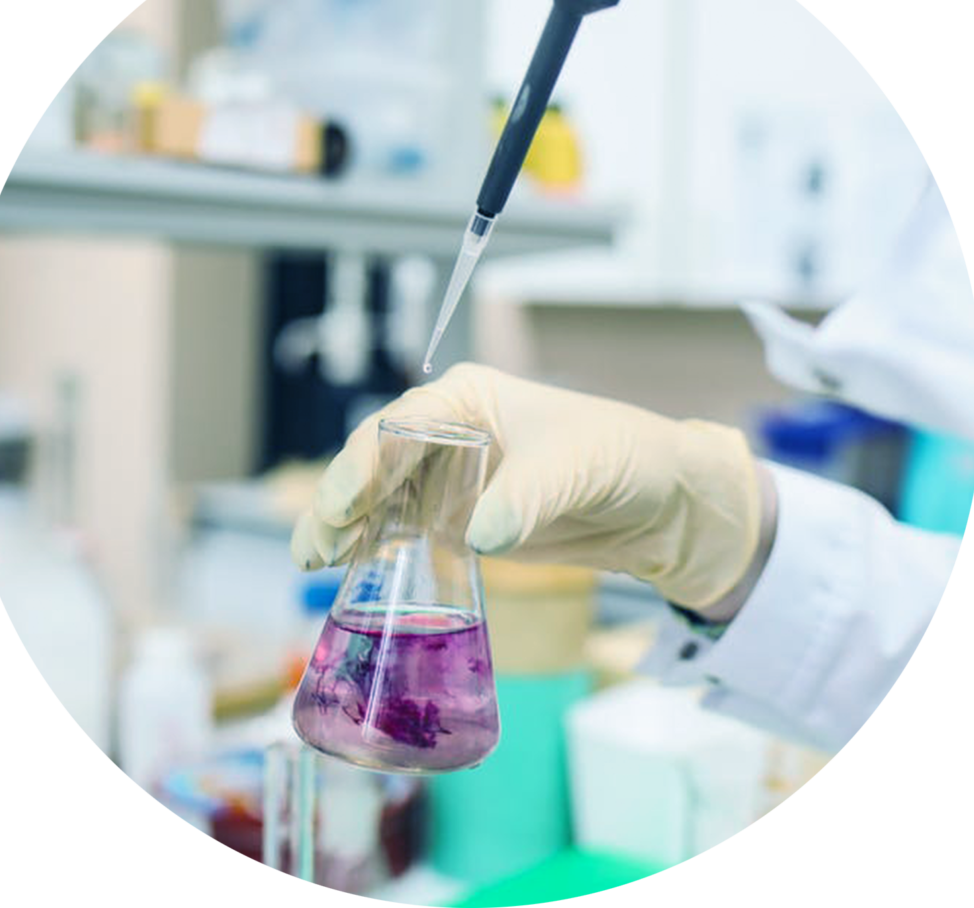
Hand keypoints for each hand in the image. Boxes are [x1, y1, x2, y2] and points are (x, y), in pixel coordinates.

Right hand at [291, 363, 764, 612]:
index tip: (346, 503)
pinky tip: (352, 572)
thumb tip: (478, 533)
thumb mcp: (574, 466)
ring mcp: (451, 481)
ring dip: (348, 528)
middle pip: (377, 463)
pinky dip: (379, 551)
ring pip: (383, 500)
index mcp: (467, 400)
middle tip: (317, 544)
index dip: (366, 461)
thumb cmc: (621, 456)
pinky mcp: (461, 522)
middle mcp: (447, 435)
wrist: (656, 504)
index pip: (401, 425)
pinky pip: (408, 534)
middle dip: (342, 500)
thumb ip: (526, 496)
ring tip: (317, 561)